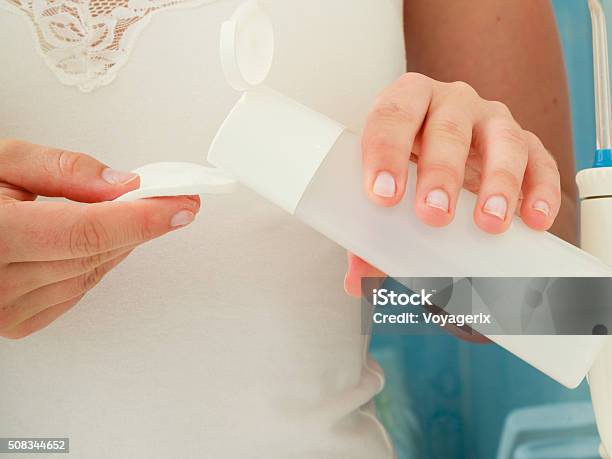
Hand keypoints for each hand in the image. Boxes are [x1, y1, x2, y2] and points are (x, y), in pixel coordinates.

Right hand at [0, 139, 200, 338]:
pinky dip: (97, 261)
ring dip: (119, 240)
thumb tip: (120, 185)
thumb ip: (61, 170)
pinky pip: (79, 290)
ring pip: (93, 272)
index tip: (182, 205)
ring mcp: (5, 311)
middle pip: (96, 251)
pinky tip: (95, 240)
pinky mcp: (17, 323)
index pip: (87, 231)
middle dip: (137, 221)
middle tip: (165, 197)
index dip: (142, 218)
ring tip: (120, 211)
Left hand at [345, 73, 560, 296]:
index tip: (383, 194)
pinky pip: (540, 160)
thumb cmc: (408, 165)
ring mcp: (490, 120)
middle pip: (448, 128)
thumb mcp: (385, 187)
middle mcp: (450, 103)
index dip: (387, 152)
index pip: (392, 116)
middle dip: (441, 173)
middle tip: (434, 213)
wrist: (444, 151)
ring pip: (502, 139)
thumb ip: (367, 229)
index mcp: (406, 103)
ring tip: (490, 220)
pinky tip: (534, 219)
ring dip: (498, 181)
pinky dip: (540, 190)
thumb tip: (357, 281)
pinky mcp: (525, 142)